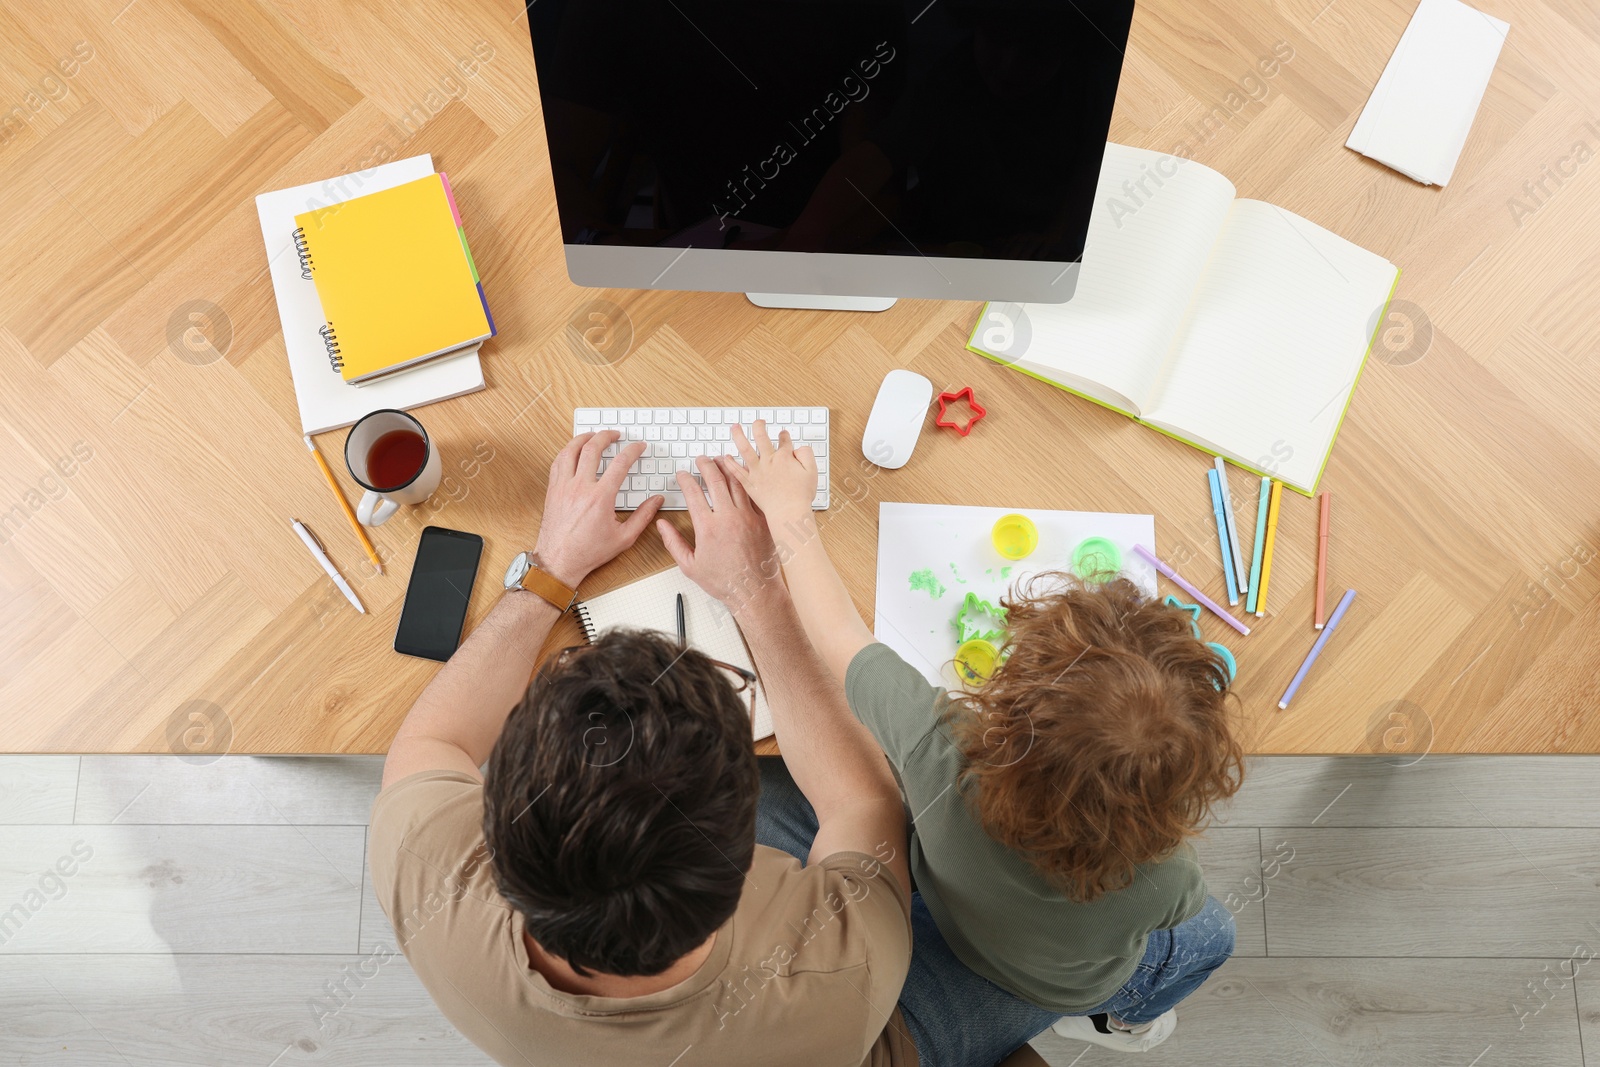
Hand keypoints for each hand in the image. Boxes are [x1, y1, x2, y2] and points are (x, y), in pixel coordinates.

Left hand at [534, 431, 661, 586]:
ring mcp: (564, 487)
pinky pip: (558, 462)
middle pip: (593, 448)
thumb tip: (656, 501)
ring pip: (571, 450)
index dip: (633, 451)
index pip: (620, 463)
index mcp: (600, 497)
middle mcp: (580, 487)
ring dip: (583, 438)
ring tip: (592, 435)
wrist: (559, 561)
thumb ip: (643, 516)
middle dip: (606, 436)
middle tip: (615, 434)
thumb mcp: (624, 537)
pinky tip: (573, 450)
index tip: (639, 447)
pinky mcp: (553, 490)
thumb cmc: (589, 552)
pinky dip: (567, 451)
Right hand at [657, 456, 782, 614]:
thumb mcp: (690, 566)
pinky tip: (743, 476)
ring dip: (727, 468)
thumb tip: (661, 525)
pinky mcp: (763, 520)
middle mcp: (728, 517)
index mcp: (708, 527)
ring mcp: (748, 517)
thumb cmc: (724, 582)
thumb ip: (673, 543)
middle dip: (706, 466)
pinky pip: (754, 494)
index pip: (693, 493)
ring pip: (737, 483)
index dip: (685, 479)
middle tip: (702, 460)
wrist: (754, 590)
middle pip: (715, 480)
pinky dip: (747, 482)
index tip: (682, 475)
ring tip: (721, 460)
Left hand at [728, 420, 817, 524]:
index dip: (784, 435)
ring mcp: (757, 471)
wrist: (788, 512)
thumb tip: (799, 448)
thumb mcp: (812, 471)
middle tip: (758, 422)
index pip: (784, 440)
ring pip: (745, 448)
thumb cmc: (800, 495)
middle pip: (761, 437)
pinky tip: (726, 457)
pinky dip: (730, 463)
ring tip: (734, 427)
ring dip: (739, 436)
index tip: (783, 434)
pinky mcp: (750, 483)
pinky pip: (736, 471)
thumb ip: (806, 455)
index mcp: (784, 457)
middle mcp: (769, 460)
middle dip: (759, 426)